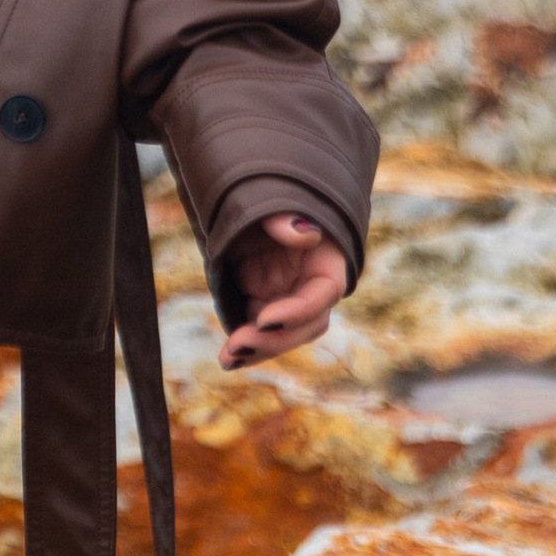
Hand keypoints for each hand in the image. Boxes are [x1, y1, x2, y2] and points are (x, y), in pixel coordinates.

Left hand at [218, 212, 350, 367]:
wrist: (242, 203)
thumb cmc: (265, 197)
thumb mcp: (271, 202)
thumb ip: (285, 218)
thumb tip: (304, 232)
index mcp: (327, 261)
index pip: (323, 294)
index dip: (297, 311)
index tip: (265, 319)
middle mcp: (312, 286)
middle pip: (306, 325)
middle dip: (274, 340)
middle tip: (239, 344)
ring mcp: (290, 299)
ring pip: (284, 336)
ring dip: (259, 350)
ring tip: (228, 358)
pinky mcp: (267, 305)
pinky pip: (262, 333)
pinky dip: (247, 346)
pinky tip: (229, 358)